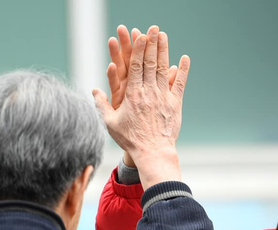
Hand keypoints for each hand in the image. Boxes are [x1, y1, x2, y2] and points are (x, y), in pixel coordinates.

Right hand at [106, 25, 178, 167]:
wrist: (152, 152)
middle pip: (150, 63)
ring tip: (164, 35)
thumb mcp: (111, 123)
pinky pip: (179, 84)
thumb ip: (102, 105)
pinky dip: (182, 71)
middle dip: (151, 44)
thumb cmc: (130, 139)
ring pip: (163, 69)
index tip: (140, 35)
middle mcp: (148, 93)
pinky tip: (184, 58)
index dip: (138, 49)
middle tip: (153, 28)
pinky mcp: (174, 104)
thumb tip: (94, 90)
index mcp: (132, 95)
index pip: (135, 66)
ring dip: (164, 51)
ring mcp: (163, 97)